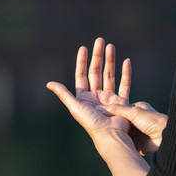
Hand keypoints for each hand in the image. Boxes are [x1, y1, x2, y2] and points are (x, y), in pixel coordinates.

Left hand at [46, 38, 132, 159]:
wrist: (109, 135)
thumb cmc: (90, 122)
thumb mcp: (74, 107)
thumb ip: (63, 94)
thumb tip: (49, 83)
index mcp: (84, 96)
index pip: (82, 74)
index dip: (82, 61)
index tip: (83, 47)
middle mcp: (96, 95)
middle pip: (96, 71)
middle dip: (98, 56)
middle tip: (100, 40)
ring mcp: (109, 97)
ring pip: (110, 74)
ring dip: (110, 60)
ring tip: (111, 46)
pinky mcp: (122, 101)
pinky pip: (125, 83)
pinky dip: (126, 72)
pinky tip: (126, 60)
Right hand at [98, 101, 167, 154]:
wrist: (166, 138)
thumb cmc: (154, 121)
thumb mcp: (134, 112)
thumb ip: (117, 110)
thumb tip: (99, 108)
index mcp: (137, 109)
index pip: (119, 110)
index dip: (110, 112)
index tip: (99, 114)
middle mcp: (136, 120)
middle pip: (119, 121)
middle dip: (111, 124)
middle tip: (99, 124)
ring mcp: (136, 132)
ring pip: (121, 132)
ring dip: (114, 133)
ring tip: (102, 133)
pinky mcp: (136, 143)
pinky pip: (124, 141)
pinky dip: (119, 142)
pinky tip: (110, 141)